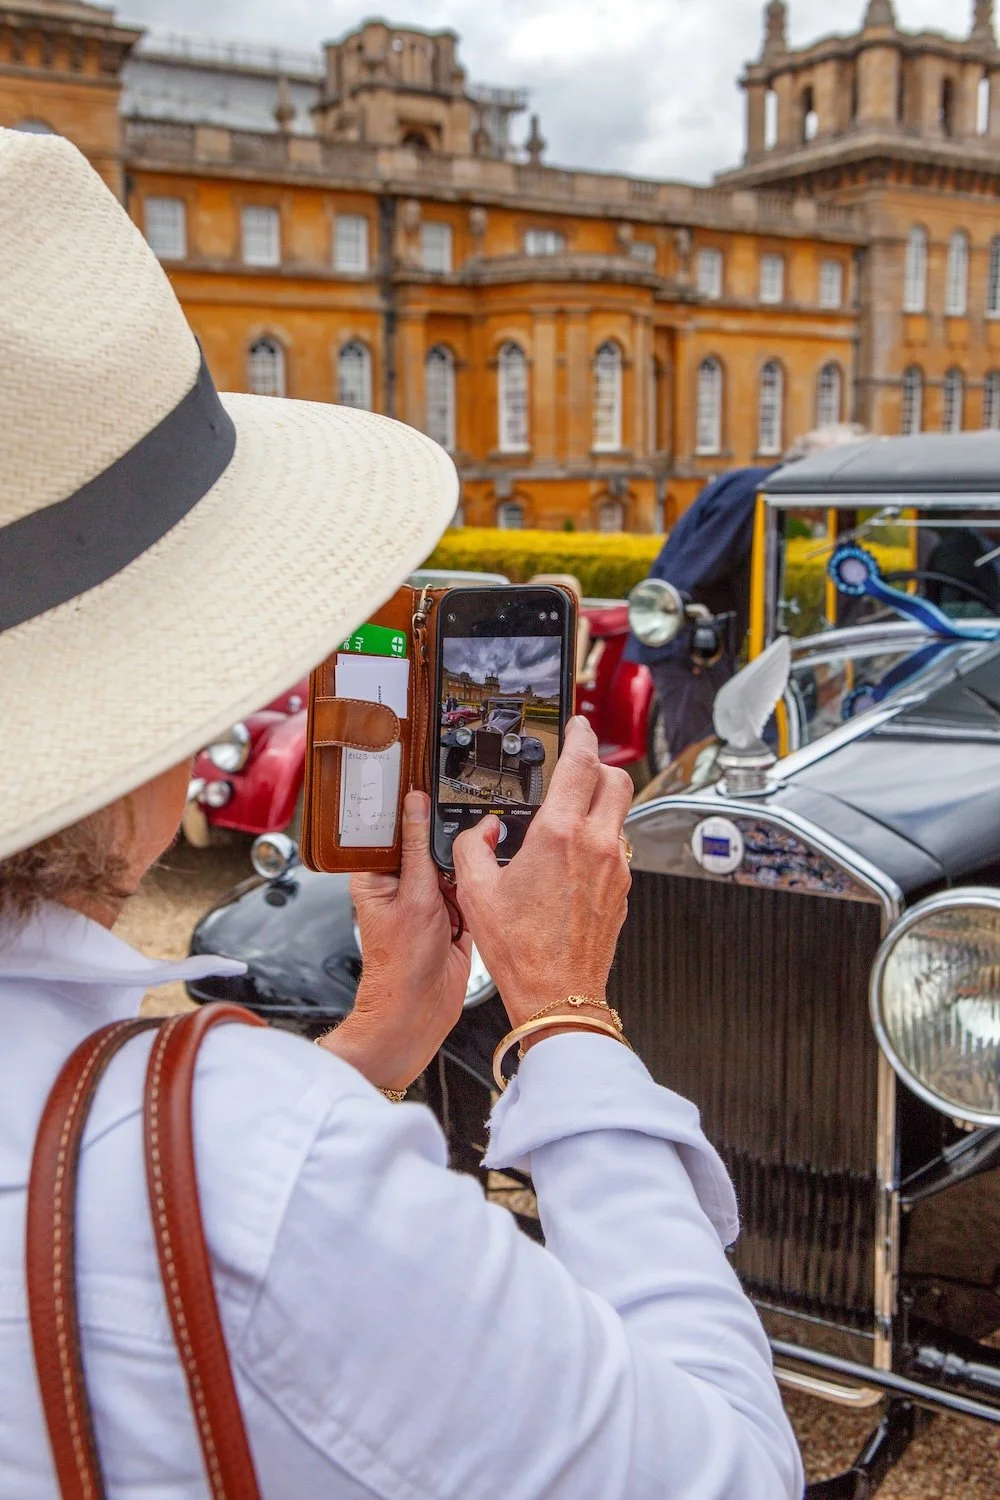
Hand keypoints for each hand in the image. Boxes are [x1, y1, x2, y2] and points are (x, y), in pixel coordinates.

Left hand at [320, 792, 471, 1091]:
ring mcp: (428, 901)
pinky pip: (471, 892)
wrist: (420, 1011)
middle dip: (449, 851)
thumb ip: (419, 846)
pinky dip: (477, 897)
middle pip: (431, 846)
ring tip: (460, 896)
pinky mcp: (452, 917)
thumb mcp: (413, 894)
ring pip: (456, 868)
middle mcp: (402, 885)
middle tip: (461, 851)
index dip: (415, 811)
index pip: (395, 829)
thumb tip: (415, 804)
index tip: (436, 792)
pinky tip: (473, 908)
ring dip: (465, 877)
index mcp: (377, 875)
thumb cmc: (400, 964)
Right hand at [452, 717, 632, 1031]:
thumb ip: (472, 846)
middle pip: (617, 778)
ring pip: (620, 813)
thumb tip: (480, 831)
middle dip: (599, 762)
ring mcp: (616, 868)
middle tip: (578, 762)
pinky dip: (600, 837)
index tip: (576, 724)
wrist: (558, 996)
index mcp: (560, 835)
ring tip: (571, 811)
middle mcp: (597, 845)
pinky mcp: (623, 890)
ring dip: (600, 801)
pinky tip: (573, 856)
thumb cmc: (521, 951)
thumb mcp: (477, 890)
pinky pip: (617, 847)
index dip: (580, 734)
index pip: (581, 762)